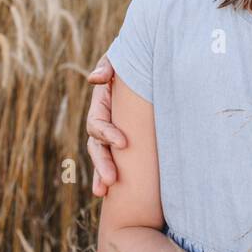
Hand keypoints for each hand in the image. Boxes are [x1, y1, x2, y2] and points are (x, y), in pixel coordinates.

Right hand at [85, 54, 125, 196]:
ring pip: (102, 157)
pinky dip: (112, 175)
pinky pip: (118, 160)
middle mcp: (105, 121)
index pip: (97, 123)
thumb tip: (96, 79)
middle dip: (102, 163)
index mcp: (103, 103)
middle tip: (112, 180)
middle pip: (96, 146)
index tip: (123, 143)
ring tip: (104, 191)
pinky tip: (111, 193)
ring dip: (101, 174)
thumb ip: (110, 64)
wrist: (156, 63)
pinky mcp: (128, 142)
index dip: (107, 134)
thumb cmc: (139, 58)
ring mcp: (114, 133)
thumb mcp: (124, 57)